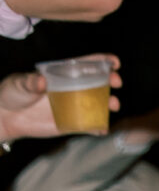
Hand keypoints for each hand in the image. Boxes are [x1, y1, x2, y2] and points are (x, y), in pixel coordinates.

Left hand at [0, 61, 121, 141]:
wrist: (7, 117)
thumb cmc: (13, 93)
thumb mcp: (20, 83)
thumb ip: (32, 82)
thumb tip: (42, 82)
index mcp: (63, 74)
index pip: (86, 64)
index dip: (102, 61)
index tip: (114, 62)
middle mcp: (73, 88)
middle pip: (98, 83)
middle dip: (111, 81)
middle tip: (116, 83)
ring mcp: (74, 106)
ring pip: (98, 104)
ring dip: (109, 104)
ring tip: (113, 106)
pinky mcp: (72, 123)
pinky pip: (90, 125)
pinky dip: (98, 127)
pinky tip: (102, 129)